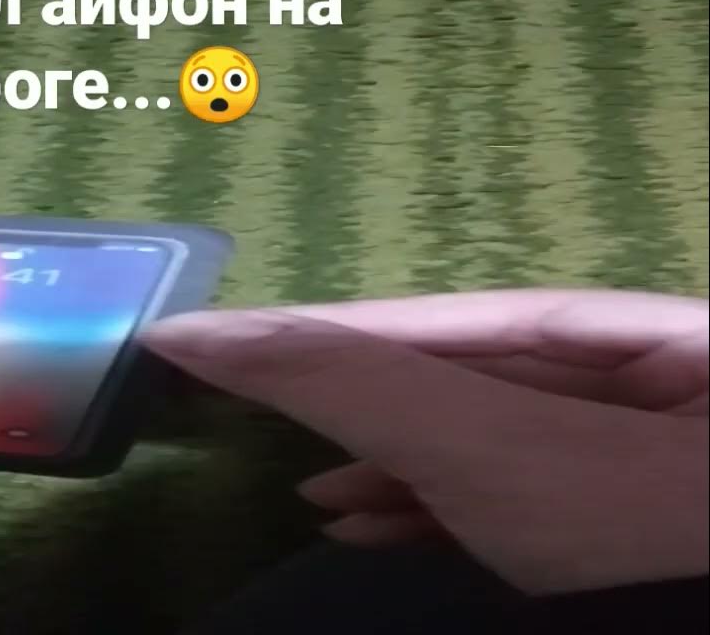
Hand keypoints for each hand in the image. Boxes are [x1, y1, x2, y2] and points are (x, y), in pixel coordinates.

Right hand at [141, 289, 707, 595]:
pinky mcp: (620, 551)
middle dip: (355, 399)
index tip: (216, 332)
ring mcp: (647, 480)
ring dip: (387, 472)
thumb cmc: (637, 550)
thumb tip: (204, 333)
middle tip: (243, 400)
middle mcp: (666, 392)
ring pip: (489, 452)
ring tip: (308, 490)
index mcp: (670, 336)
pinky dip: (433, 522)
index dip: (333, 325)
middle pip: (475, 378)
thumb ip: (358, 383)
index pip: (464, 316)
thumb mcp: (493, 452)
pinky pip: (513, 515)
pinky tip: (363, 527)